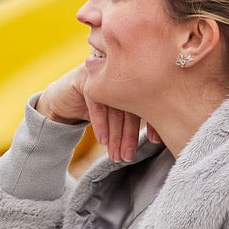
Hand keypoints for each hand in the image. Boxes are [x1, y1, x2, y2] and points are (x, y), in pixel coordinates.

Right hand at [35, 67, 156, 165]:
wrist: (64, 99)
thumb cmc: (98, 109)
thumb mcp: (120, 112)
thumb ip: (138, 115)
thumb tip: (164, 135)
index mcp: (136, 76)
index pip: (148, 100)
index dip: (152, 122)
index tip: (155, 142)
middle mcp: (121, 71)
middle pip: (130, 105)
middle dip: (130, 135)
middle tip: (129, 157)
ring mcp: (103, 72)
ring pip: (113, 107)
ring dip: (115, 135)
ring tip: (116, 156)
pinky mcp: (85, 78)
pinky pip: (96, 104)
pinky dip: (100, 125)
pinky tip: (102, 141)